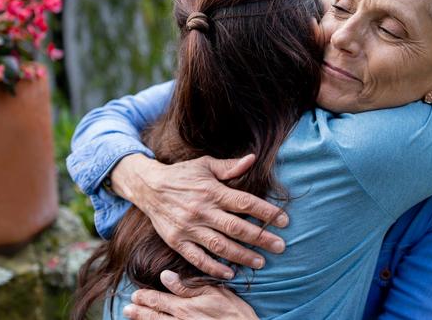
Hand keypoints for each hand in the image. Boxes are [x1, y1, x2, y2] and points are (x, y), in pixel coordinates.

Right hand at [111, 153, 287, 278]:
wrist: (148, 187)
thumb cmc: (182, 175)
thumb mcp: (205, 165)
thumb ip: (230, 166)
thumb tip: (252, 159)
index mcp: (212, 191)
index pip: (245, 203)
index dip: (266, 212)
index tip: (284, 220)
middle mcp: (202, 210)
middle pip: (236, 228)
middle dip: (261, 238)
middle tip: (280, 246)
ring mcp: (189, 228)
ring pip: (220, 246)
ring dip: (242, 256)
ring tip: (261, 262)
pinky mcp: (177, 241)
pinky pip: (197, 258)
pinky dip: (213, 268)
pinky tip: (230, 273)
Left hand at [123, 270, 258, 319]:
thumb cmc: (233, 313)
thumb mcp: (214, 293)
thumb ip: (187, 286)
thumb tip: (165, 276)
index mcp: (184, 306)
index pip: (158, 301)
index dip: (145, 298)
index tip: (135, 295)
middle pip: (153, 316)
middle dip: (139, 311)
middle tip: (127, 308)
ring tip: (132, 317)